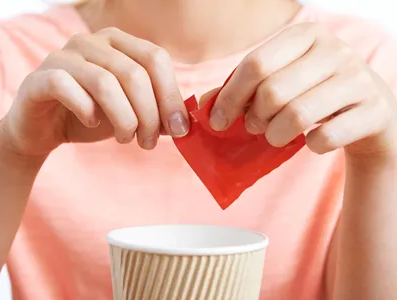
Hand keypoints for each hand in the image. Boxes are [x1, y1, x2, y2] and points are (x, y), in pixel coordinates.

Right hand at [1, 27, 188, 156]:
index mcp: (119, 44)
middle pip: (135, 74)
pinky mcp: (41, 76)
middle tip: (149, 142)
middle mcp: (92, 42)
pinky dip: (87, 111)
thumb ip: (156, 112)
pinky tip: (93, 123)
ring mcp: (64, 55)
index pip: (156, 59)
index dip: (171, 95)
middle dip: (149, 115)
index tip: (179, 129)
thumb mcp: (131, 113)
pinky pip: (68, 88)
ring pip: (106, 83)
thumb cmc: (93, 116)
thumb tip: (183, 123)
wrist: (45, 127)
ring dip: (123, 119)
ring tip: (126, 139)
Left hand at [210, 23, 396, 158]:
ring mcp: (358, 79)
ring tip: (275, 136)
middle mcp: (334, 50)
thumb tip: (204, 105)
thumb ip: (244, 89)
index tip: (218, 120)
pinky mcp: (374, 110)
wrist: (370, 111)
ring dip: (276, 135)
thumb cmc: (314, 94)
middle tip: (253, 127)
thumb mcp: (281, 82)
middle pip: (273, 91)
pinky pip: (326, 137)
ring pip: (297, 115)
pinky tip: (311, 141)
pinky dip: (311, 145)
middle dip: (254, 118)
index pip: (256, 64)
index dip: (230, 96)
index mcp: (305, 36)